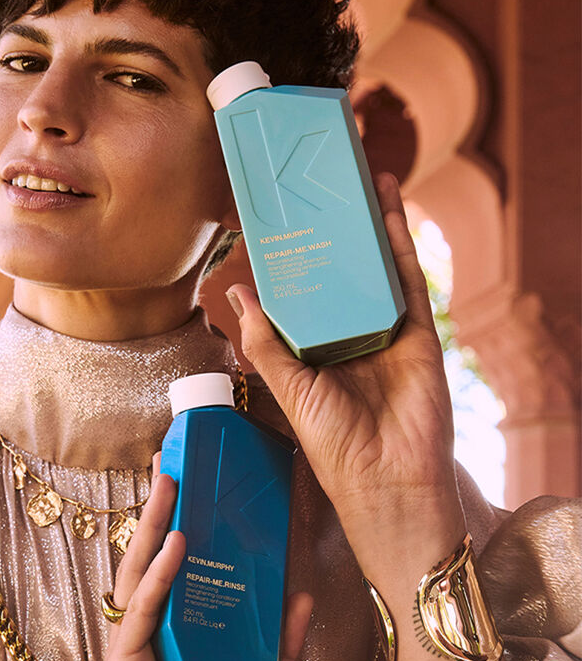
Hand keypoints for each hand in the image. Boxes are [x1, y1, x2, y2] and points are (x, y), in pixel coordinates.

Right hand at [104, 459, 312, 660]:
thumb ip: (280, 641)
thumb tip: (306, 594)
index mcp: (175, 622)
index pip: (173, 558)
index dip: (180, 517)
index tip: (194, 474)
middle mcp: (150, 622)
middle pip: (149, 550)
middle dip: (160, 504)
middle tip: (173, 459)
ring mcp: (135, 639)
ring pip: (138, 569)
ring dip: (154, 524)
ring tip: (171, 484)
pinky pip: (144, 610)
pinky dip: (158, 576)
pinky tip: (174, 545)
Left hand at [226, 172, 465, 587]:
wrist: (388, 480)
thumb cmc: (334, 444)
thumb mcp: (290, 388)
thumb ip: (266, 341)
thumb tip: (241, 291)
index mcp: (317, 350)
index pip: (305, 293)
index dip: (297, 257)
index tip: (283, 219)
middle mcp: (352, 335)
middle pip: (344, 272)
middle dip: (337, 231)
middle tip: (325, 187)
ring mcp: (388, 332)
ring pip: (378, 267)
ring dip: (372, 225)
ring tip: (360, 180)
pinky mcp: (419, 334)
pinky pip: (409, 281)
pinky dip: (401, 244)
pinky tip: (391, 211)